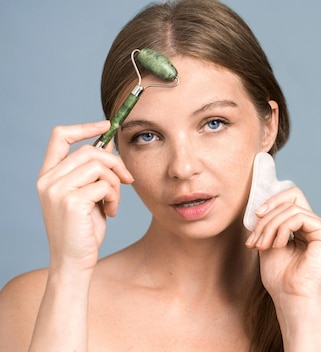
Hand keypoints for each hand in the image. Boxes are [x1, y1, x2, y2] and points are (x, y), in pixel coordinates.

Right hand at [37, 121, 133, 272]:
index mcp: (48, 175)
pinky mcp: (71, 201)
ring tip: (113, 203)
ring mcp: (57, 190)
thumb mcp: (87, 195)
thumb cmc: (83, 230)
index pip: (60, 136)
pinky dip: (115, 198)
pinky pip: (105, 185)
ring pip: (100, 167)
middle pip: (89, 151)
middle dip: (115, 163)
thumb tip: (110, 146)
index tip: (107, 124)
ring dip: (115, 184)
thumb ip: (92, 173)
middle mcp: (48, 180)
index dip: (85, 126)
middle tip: (127, 179)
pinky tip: (110, 213)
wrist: (73, 261)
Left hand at [245, 187, 320, 303]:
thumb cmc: (281, 278)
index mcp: (306, 228)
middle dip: (268, 217)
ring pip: (292, 208)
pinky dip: (283, 228)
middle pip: (292, 199)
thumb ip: (269, 223)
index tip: (256, 217)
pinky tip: (278, 245)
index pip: (292, 198)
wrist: (291, 299)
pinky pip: (300, 217)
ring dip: (271, 225)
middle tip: (256, 239)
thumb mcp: (269, 242)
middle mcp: (318, 226)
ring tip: (263, 245)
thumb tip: (262, 206)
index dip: (273, 201)